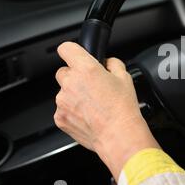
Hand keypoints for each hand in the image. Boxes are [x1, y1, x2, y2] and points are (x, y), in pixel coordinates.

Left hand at [54, 42, 158, 178]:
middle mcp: (70, 83)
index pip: (66, 48)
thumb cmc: (123, 109)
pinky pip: (63, 109)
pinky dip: (72, 111)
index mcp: (86, 69)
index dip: (72, 51)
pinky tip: (88, 116)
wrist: (118, 135)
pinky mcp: (60, 117)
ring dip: (74, 96)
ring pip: (64, 92)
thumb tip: (108, 63)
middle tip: (91, 87)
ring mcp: (62, 101)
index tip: (75, 56)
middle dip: (75, 77)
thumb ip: (113, 64)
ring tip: (93, 106)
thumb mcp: (125, 78)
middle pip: (64, 72)